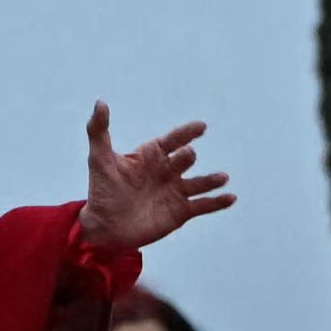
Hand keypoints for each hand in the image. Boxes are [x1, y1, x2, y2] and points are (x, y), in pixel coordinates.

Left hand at [78, 108, 230, 253]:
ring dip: (211, 180)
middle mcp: (166, 172)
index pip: (172, 140)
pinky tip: (231, 198)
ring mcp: (175, 192)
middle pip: (184, 160)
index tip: (201, 126)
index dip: (186, 132)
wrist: (104, 227)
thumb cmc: (101, 191)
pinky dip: (217, 202)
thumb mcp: (99, 159)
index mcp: (150, 156)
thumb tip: (100, 103)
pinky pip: (203, 205)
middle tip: (188, 155)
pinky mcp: (179, 212)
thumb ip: (99, 130)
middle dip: (187, 156)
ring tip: (223, 177)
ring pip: (199, 183)